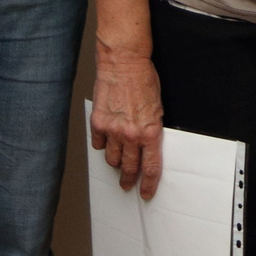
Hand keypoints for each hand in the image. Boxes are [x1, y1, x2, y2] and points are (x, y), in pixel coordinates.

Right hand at [91, 48, 164, 198]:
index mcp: (150, 132)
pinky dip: (102, 144)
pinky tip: (106, 139)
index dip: (148, 184)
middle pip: (129, 168)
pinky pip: (98, 144)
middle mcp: (130, 134)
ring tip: (118, 160)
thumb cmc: (143, 80)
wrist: (124, 63)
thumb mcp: (158, 108)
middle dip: (129, 179)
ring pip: (111, 159)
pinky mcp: (97, 123)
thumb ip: (151, 130)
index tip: (145, 192)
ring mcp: (112, 130)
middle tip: (128, 184)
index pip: (150, 167)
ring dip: (116, 162)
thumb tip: (148, 147)